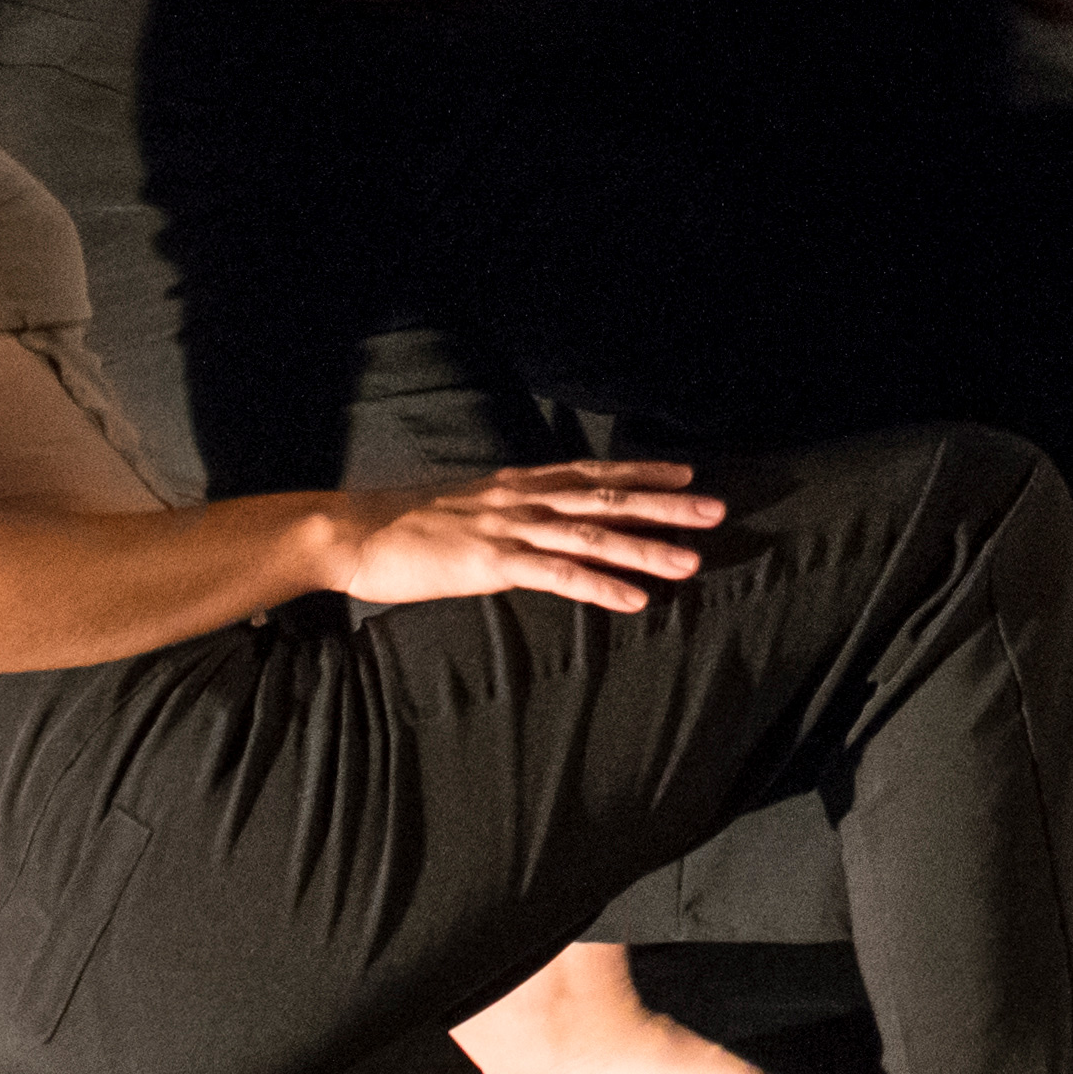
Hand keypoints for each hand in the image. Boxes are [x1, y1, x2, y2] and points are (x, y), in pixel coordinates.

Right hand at [317, 457, 722, 614]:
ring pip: (593, 536)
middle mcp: (523, 498)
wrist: (354, 531)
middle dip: (666, 506)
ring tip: (692, 561)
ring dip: (646, 549)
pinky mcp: (492, 562)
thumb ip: (512, 510)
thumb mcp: (471, 507)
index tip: (688, 476)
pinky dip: (600, 587)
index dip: (644, 473)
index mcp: (519, 483)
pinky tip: (633, 601)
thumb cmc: (409, 524)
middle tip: (718, 509)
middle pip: (608, 498)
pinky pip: (558, 576)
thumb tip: (544, 519)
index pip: (593, 472)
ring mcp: (510, 528)